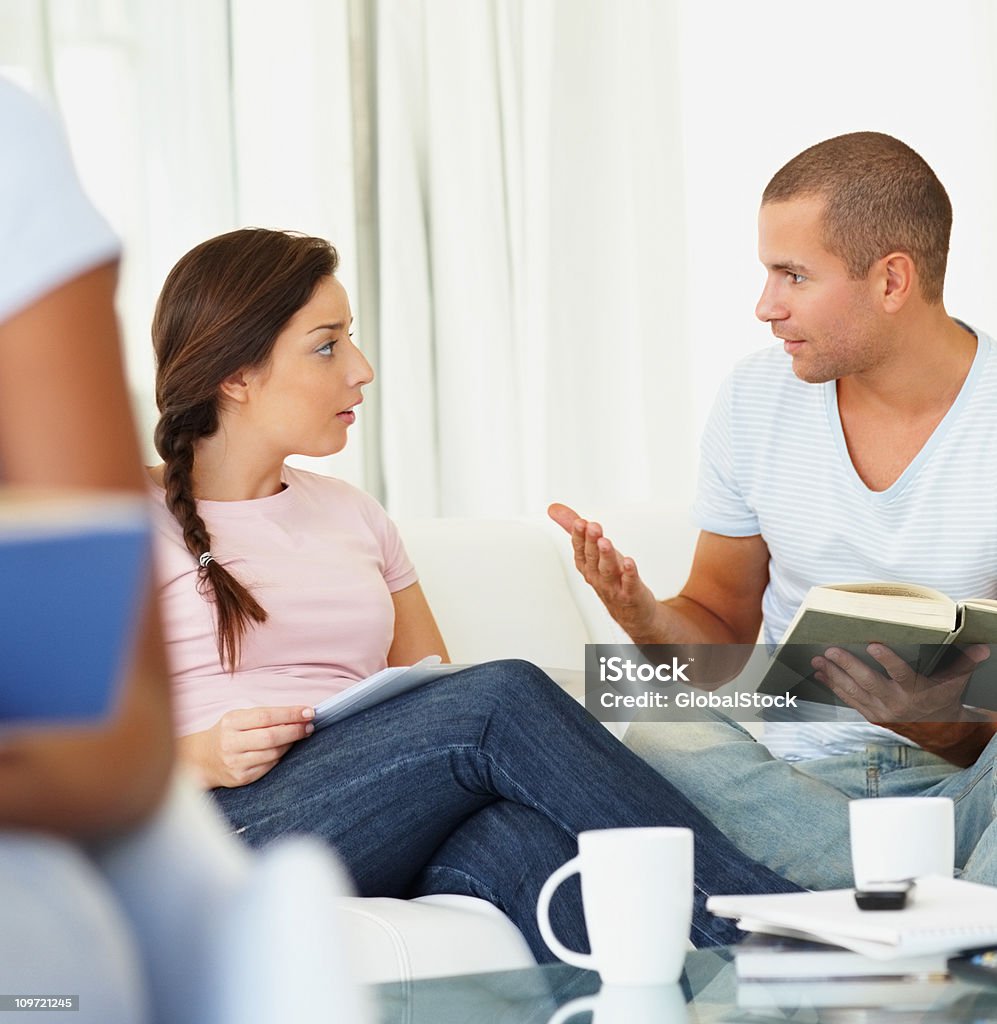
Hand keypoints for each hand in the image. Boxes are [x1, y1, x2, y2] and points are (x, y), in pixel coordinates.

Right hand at [193, 705, 315, 787]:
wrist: (203, 758)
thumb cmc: (228, 733)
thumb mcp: (239, 718)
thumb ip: (264, 716)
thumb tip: (298, 714)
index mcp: (232, 722)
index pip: (267, 716)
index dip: (290, 714)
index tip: (308, 712)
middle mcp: (231, 742)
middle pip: (271, 737)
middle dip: (295, 730)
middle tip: (309, 726)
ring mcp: (235, 762)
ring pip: (273, 753)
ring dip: (290, 743)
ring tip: (299, 735)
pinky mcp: (241, 777)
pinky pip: (269, 766)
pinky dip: (280, 756)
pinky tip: (284, 748)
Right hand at [547, 502, 658, 639]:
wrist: (630, 611)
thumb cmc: (611, 576)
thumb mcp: (591, 550)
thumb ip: (573, 528)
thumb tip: (554, 509)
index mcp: (586, 564)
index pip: (580, 549)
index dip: (579, 536)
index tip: (579, 522)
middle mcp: (597, 575)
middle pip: (592, 557)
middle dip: (591, 541)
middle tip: (592, 526)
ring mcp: (613, 586)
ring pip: (607, 570)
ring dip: (606, 555)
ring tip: (605, 542)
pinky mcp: (631, 593)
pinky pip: (629, 583)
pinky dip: (629, 573)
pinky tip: (629, 562)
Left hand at [812, 643, 990, 724]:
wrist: (936, 730)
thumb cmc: (943, 697)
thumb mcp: (955, 681)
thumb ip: (964, 662)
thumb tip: (983, 647)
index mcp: (916, 691)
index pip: (901, 673)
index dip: (887, 660)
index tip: (873, 645)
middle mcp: (896, 702)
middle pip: (868, 682)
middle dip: (848, 665)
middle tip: (830, 650)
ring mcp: (881, 710)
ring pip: (853, 691)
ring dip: (834, 674)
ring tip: (818, 659)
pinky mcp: (870, 715)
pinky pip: (848, 699)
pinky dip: (833, 686)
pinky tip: (820, 673)